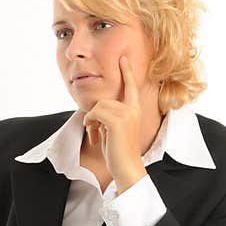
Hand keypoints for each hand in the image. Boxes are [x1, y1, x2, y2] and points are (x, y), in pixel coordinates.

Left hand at [82, 55, 147, 192]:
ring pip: (99, 106)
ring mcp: (126, 114)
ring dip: (91, 121)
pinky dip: (90, 123)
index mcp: (135, 110)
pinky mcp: (117, 121)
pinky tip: (94, 136)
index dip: (127, 72)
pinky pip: (95, 113)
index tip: (123, 58)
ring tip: (95, 135)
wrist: (127, 167)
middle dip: (94, 115)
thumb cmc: (119, 152)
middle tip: (94, 132)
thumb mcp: (115, 130)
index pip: (131, 87)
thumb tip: (96, 111)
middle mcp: (133, 109)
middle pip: (104, 100)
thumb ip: (110, 117)